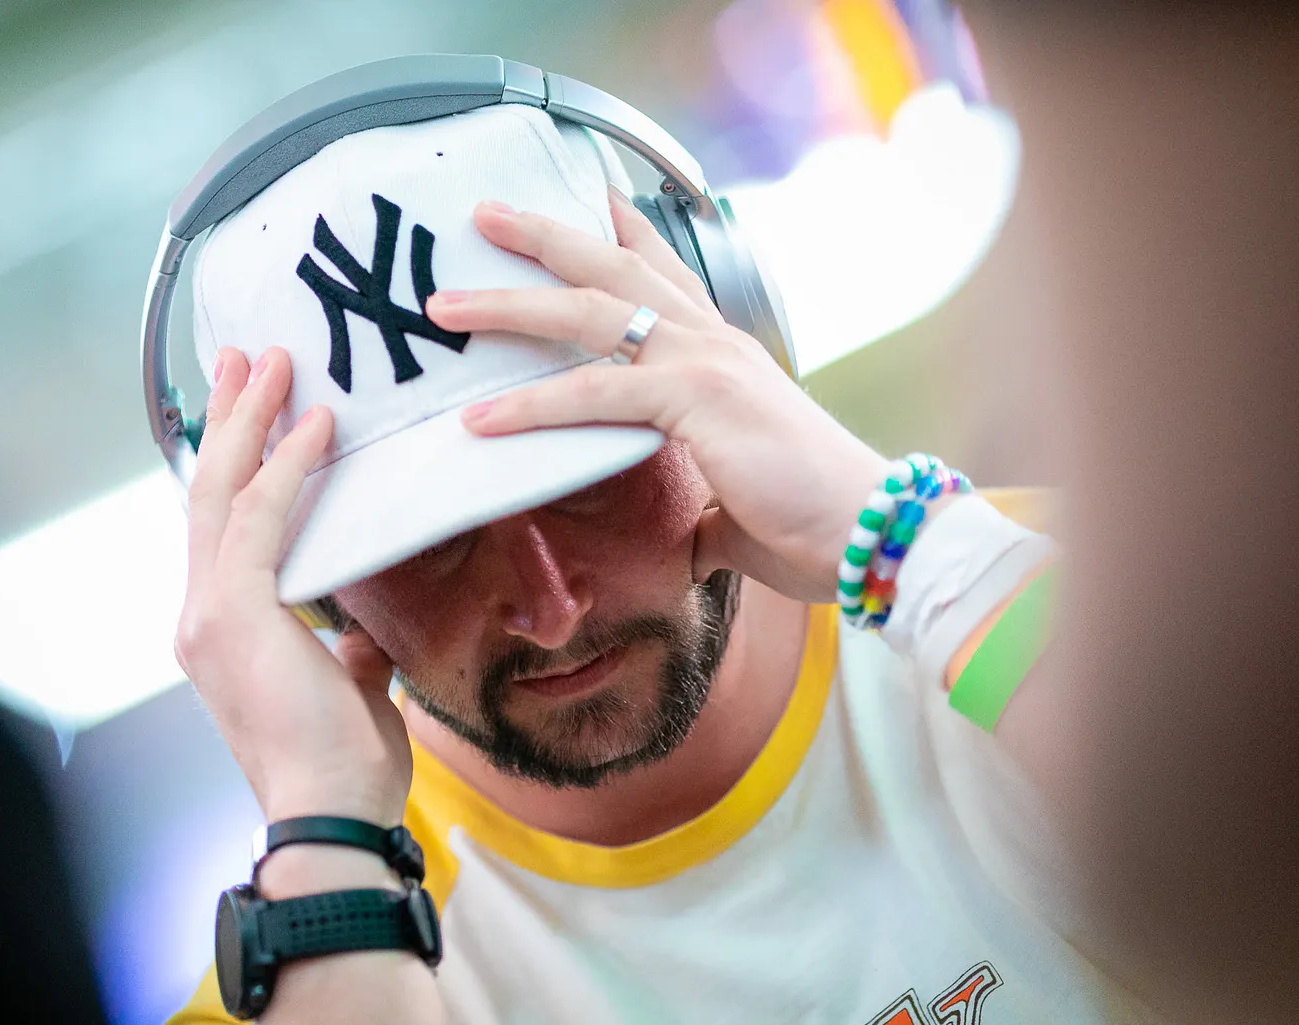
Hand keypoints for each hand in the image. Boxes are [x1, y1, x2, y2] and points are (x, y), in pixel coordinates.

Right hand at [173, 345, 412, 825]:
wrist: (331, 816)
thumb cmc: (342, 765)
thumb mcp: (347, 688)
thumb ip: (346, 648)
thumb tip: (363, 629)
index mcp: (219, 630)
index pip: (220, 527)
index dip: (230, 462)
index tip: (250, 410)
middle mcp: (199, 614)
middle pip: (205, 492)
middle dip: (225, 420)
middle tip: (243, 357)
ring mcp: (208, 612)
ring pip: (220, 490)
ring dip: (249, 420)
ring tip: (274, 361)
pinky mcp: (234, 612)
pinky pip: (261, 517)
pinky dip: (288, 465)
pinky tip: (317, 424)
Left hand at [425, 190, 888, 601]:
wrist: (869, 534)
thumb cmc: (813, 519)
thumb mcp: (739, 502)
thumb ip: (704, 508)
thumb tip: (690, 537)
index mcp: (723, 353)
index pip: (665, 271)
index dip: (622, 229)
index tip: (580, 197)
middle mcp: (711, 341)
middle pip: (613, 266)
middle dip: (544, 235)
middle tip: (486, 214)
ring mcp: (703, 362)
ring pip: (590, 311)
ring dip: (511, 304)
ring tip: (445, 306)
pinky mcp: (695, 400)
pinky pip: (594, 393)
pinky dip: (532, 404)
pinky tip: (479, 420)